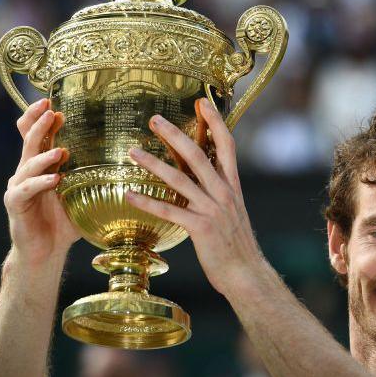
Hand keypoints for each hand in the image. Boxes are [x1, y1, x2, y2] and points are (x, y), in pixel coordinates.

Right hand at [4, 98, 79, 265]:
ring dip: (44, 156)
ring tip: (60, 151)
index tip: (53, 103)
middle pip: (29, 141)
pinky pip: (25, 190)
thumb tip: (130, 164)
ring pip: (27, 164)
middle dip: (39, 125)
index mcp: (41, 166)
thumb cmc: (64, 222)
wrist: (45, 251)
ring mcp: (18, 186)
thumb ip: (95, 178)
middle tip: (51, 111)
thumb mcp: (82, 194)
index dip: (40, 118)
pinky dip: (40, 183)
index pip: (36, 135)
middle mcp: (26, 171)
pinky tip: (54, 180)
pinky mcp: (15, 203)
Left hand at [125, 98, 266, 295]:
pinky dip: (147, 202)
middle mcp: (224, 193)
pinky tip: (129, 195)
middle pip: (199, 155)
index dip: (216, 122)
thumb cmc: (236, 245)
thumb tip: (203, 177)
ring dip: (154, 164)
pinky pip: (170, 211)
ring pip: (180, 180)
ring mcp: (212, 210)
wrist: (246, 273)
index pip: (227, 146)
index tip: (201, 103)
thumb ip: (218, 192)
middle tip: (154, 120)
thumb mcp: (232, 212)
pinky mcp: (201, 228)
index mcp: (232, 186)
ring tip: (132, 152)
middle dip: (175, 135)